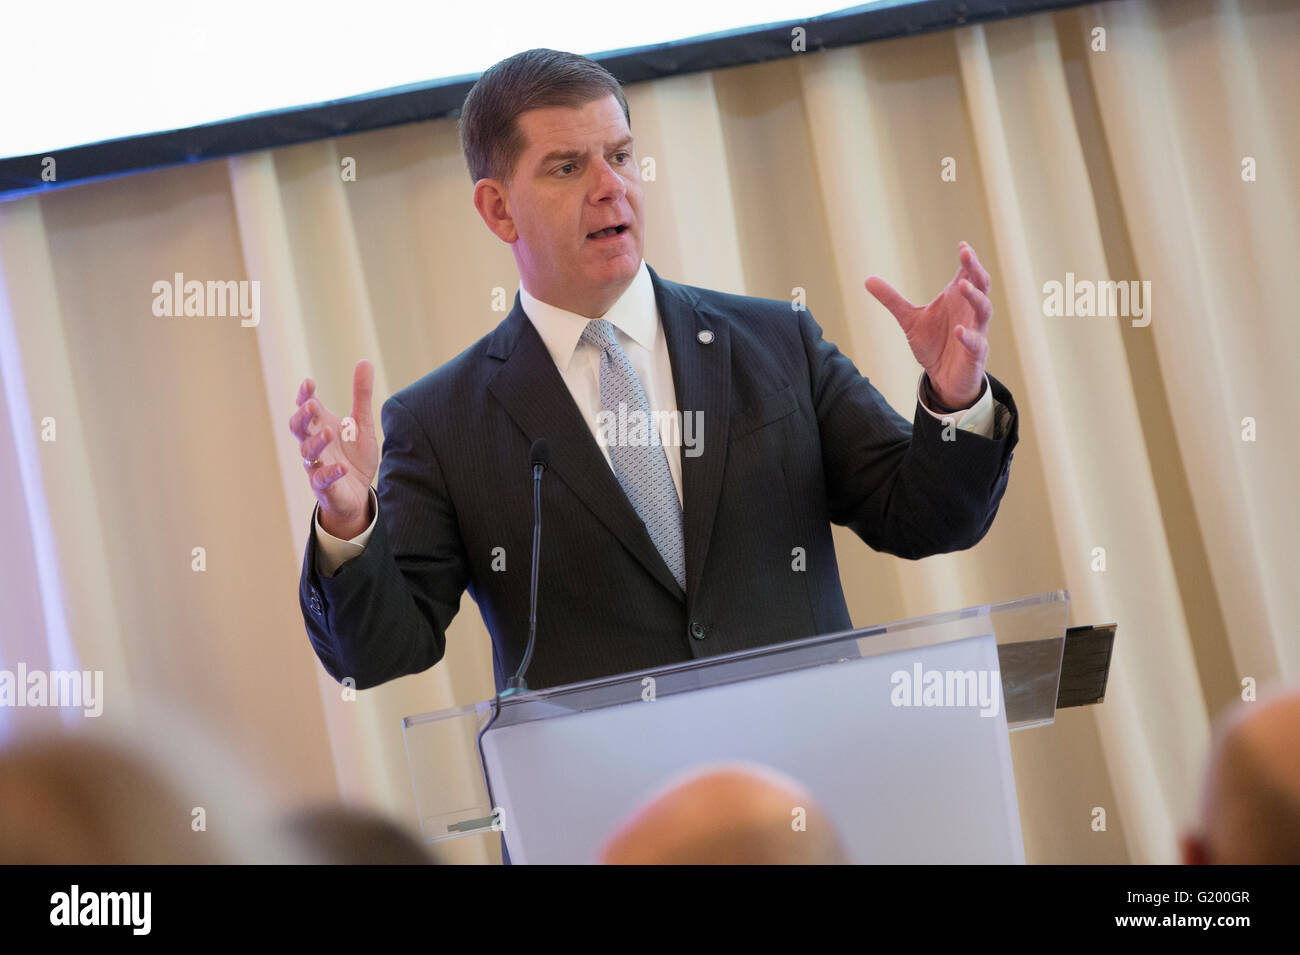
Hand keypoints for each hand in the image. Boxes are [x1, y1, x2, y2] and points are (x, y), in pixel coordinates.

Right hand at [289, 360, 378, 538]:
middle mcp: (313, 444)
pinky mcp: (324, 486)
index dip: (304, 395)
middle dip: (303, 417)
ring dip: (316, 442)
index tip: (309, 383)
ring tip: (330, 432)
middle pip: (298, 428)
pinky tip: (341, 466)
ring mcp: (316, 465)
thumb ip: (361, 395)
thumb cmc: (353, 456)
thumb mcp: (361, 424)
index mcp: (320, 426)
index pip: (305, 407)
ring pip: (306, 452)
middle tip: (313, 406)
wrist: (358, 493)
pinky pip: (322, 479)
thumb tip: (364, 361)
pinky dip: (331, 472)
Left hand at [864, 241, 992, 407]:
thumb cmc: (934, 344)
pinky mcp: (975, 354)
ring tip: (962, 286)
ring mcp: (976, 331)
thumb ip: (892, 299)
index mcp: (957, 299)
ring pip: (983, 310)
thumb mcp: (909, 319)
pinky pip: (976, 343)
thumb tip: (867, 279)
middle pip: (981, 285)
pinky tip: (958, 331)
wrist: (944, 378)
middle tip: (966, 255)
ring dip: (975, 297)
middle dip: (975, 270)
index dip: (968, 259)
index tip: (962, 246)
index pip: (968, 274)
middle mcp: (970, 312)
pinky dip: (968, 336)